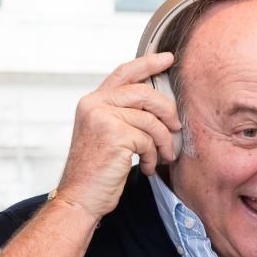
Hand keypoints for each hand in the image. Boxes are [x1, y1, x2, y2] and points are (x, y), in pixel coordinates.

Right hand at [56, 52, 181, 218]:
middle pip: (144, 93)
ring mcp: (103, 118)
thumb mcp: (106, 135)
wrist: (80, 197)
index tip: (168, 58)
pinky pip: (148, 139)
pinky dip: (152, 156)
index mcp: (92, 102)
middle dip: (167, 110)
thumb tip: (159, 107)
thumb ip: (123, 115)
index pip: (124, 73)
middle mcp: (94, 105)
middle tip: (176, 127)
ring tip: (163, 157)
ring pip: (150, 120)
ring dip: (162, 142)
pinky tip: (145, 167)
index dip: (148, 63)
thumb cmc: (96, 171)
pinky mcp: (114, 135)